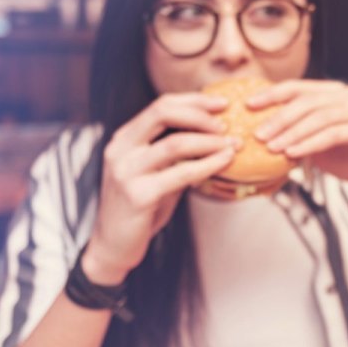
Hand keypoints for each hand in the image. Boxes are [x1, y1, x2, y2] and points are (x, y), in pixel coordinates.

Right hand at [87, 92, 235, 284]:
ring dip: (210, 141)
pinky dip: (208, 165)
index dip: (194, 100)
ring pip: (175, 143)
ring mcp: (126, 171)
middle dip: (201, 114)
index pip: (161, 105)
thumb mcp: (158, 172)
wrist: (114, 245)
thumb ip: (177, 154)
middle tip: (228, 124)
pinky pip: (181, 174)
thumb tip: (217, 134)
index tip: (223, 103)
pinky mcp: (138, 195)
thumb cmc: (141, 207)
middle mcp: (121, 149)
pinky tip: (225, 162)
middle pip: (162, 113)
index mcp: (125, 138)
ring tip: (233, 144)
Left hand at [248, 80, 347, 199]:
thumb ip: (295, 126)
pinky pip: (332, 134)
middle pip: (308, 102)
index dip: (273, 94)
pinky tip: (293, 153)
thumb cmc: (342, 156)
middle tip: (259, 134)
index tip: (249, 105)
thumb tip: (257, 123)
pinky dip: (309, 144)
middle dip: (280, 118)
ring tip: (272, 148)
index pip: (300, 87)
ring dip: (292, 133)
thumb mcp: (313, 137)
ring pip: (319, 118)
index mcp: (337, 91)